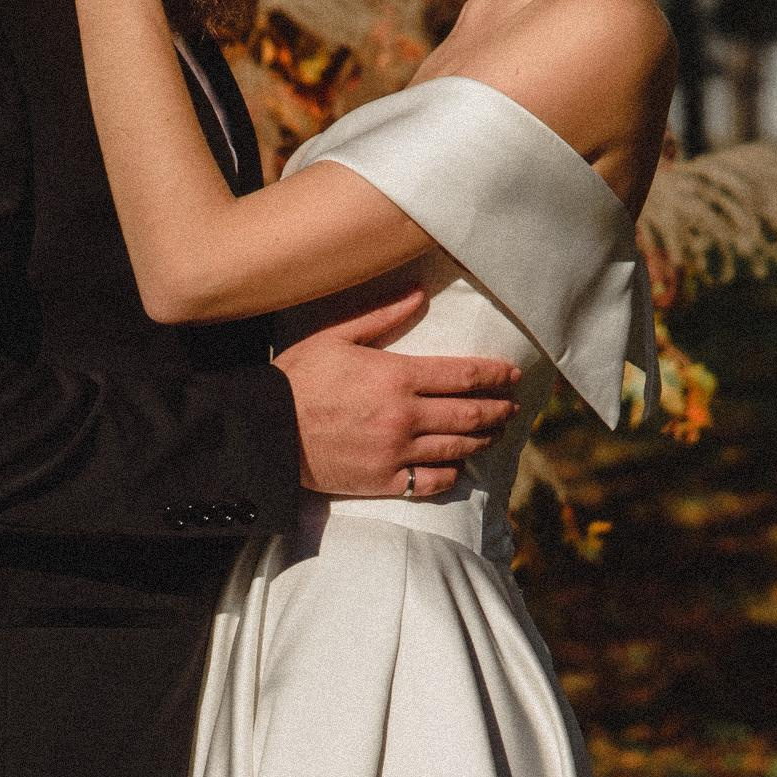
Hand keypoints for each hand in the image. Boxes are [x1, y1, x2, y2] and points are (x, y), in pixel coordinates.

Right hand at [275, 293, 518, 500]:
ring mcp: (396, 452)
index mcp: (397, 376)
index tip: (512, 374)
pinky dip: (451, 475)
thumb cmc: (297, 378)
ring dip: (483, 440)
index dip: (495, 375)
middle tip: (512, 407)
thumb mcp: (335, 335)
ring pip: (457, 448)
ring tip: (495, 433)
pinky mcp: (382, 481)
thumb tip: (419, 294)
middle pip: (470, 415)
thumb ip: (382, 316)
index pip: (464, 376)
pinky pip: (431, 482)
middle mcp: (404, 416)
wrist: (263, 431)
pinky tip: (457, 466)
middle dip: (498, 409)